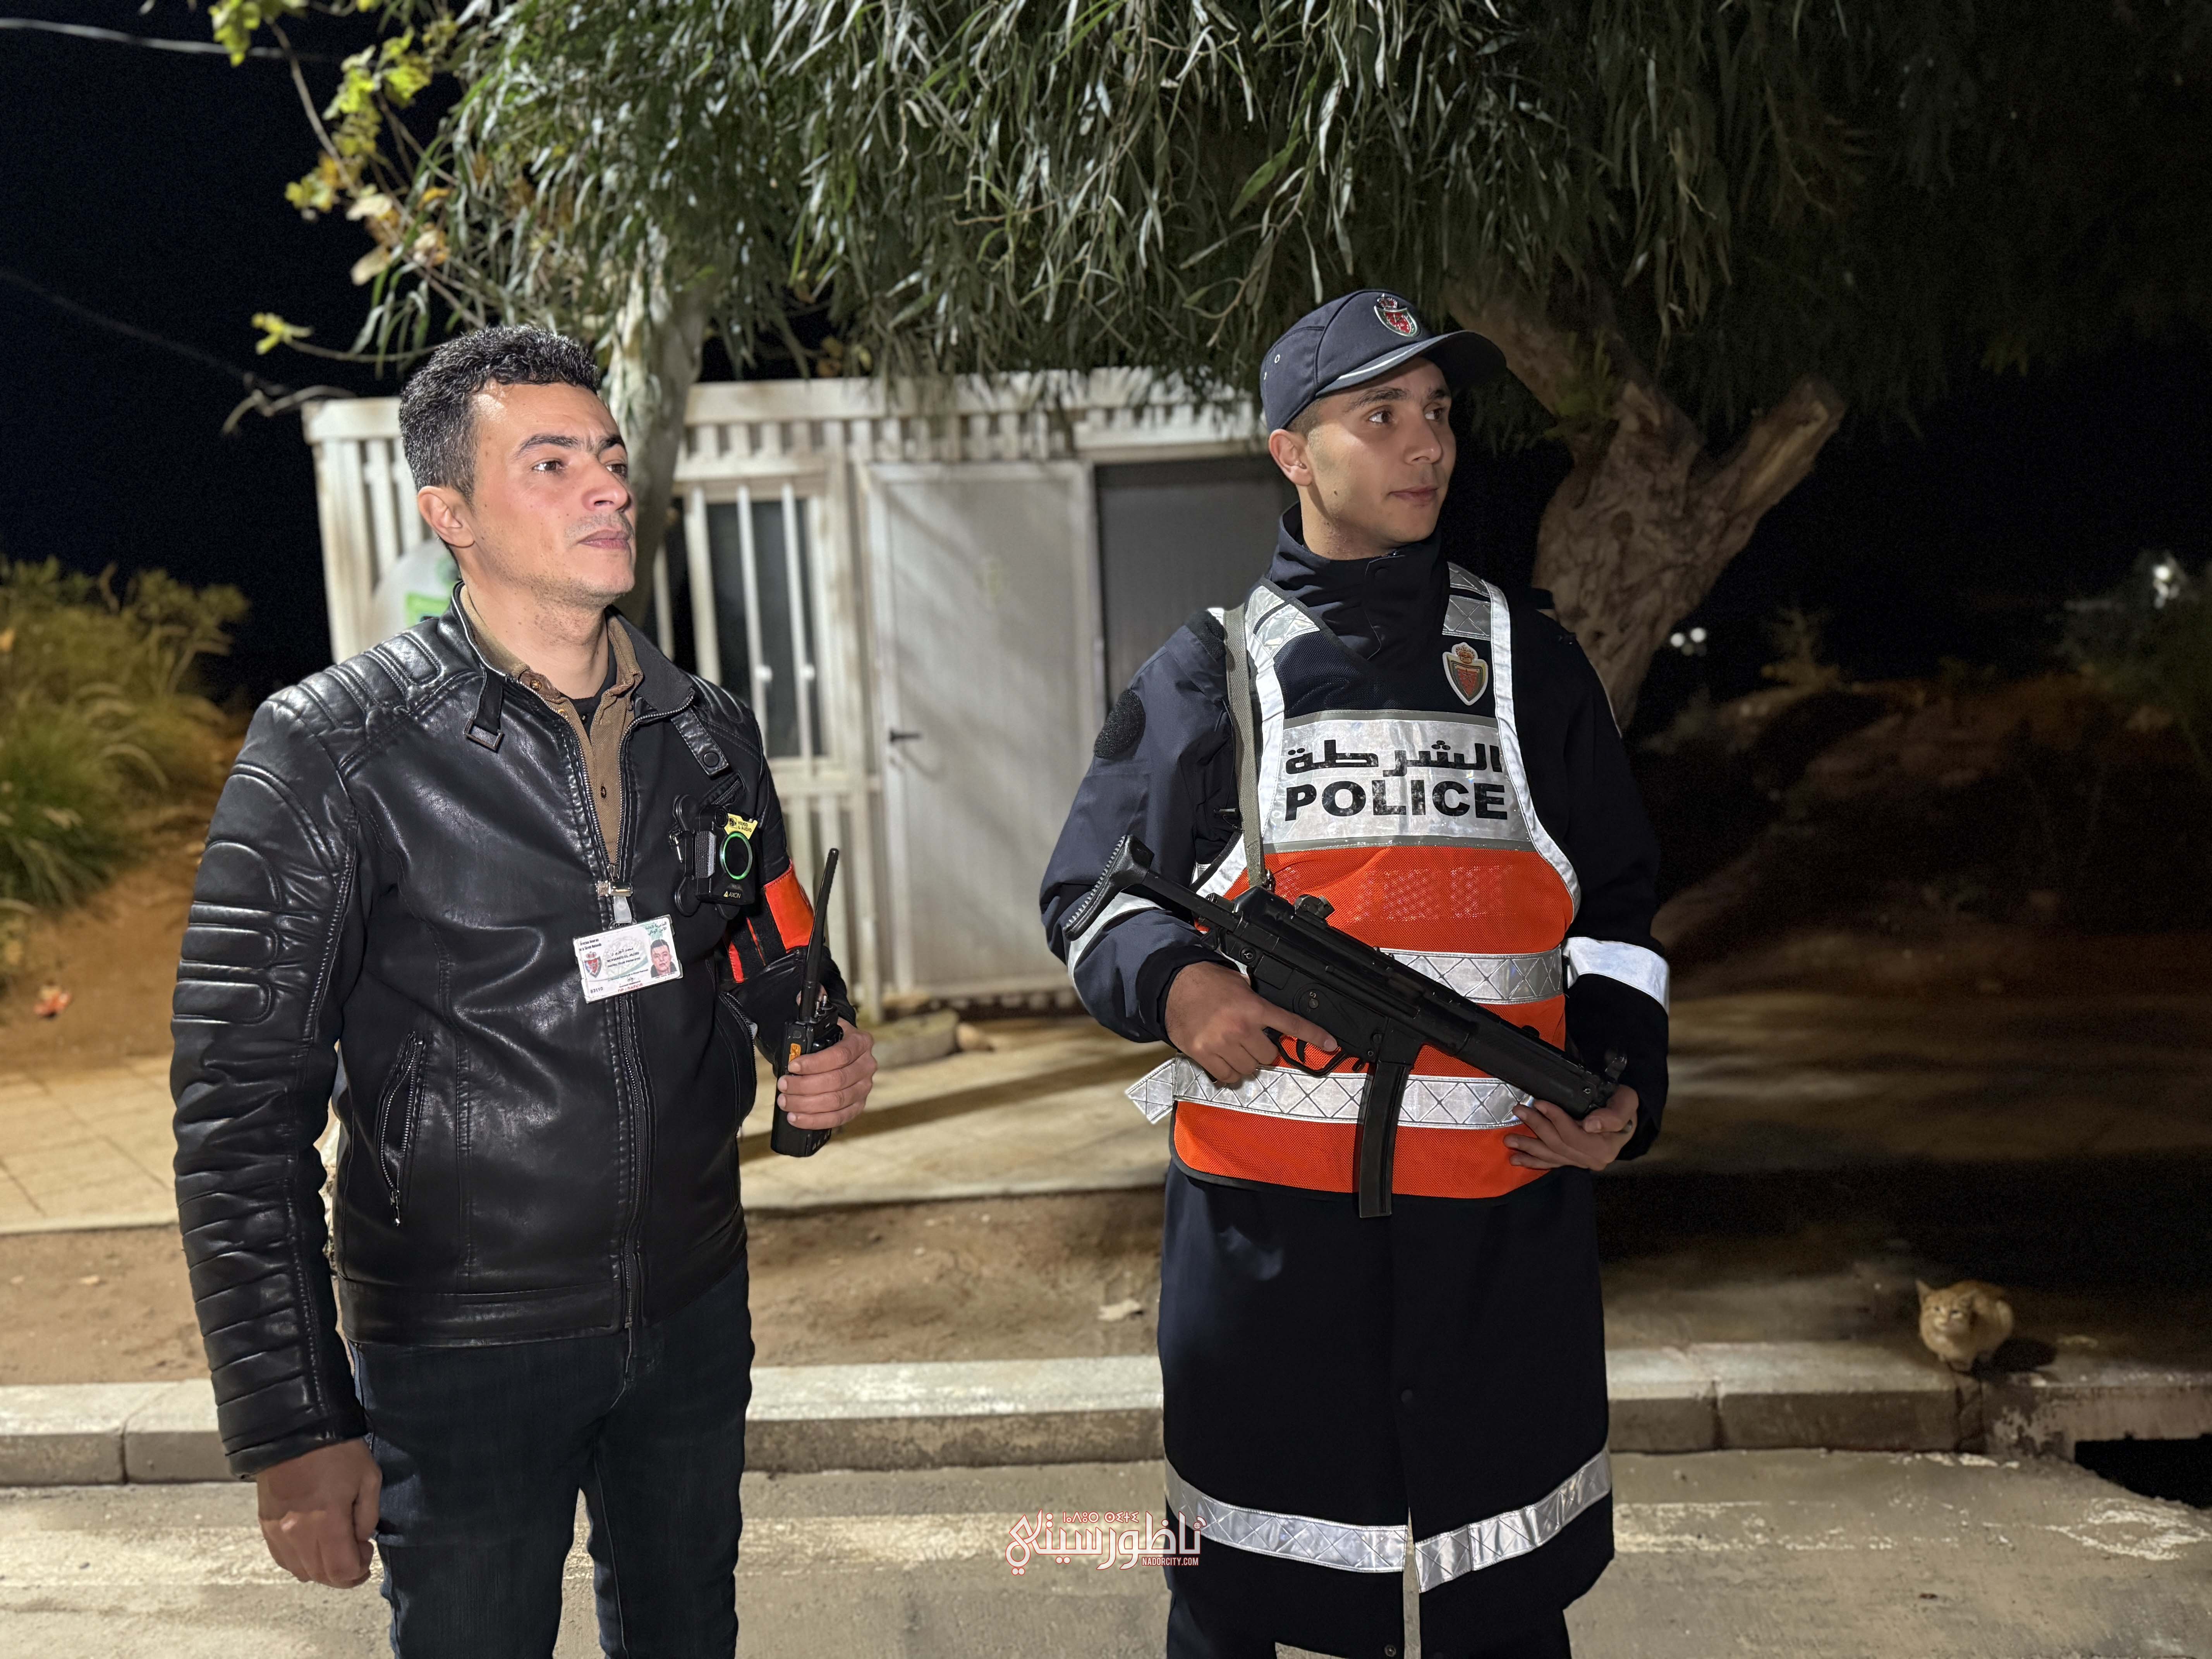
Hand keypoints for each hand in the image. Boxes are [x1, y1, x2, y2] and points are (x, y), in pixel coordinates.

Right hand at [256, 1438, 380, 1587]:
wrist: (293, 1431)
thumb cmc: (337, 1452)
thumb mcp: (369, 1478)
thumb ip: (368, 1516)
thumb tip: (360, 1539)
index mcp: (326, 1523)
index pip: (341, 1571)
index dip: (359, 1571)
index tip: (367, 1552)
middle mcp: (297, 1535)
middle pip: (321, 1576)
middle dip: (344, 1573)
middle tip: (356, 1554)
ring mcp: (277, 1533)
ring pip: (301, 1571)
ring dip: (322, 1569)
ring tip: (336, 1548)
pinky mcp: (265, 1526)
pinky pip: (284, 1559)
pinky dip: (302, 1561)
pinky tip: (314, 1545)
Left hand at [778, 1017, 875, 1127]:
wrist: (840, 1055)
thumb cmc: (828, 1040)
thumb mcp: (822, 1023)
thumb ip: (814, 1007)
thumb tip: (804, 994)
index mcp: (861, 1042)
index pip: (840, 1055)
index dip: (815, 1063)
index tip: (792, 1066)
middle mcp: (867, 1065)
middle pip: (837, 1081)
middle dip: (805, 1085)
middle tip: (783, 1085)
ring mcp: (865, 1088)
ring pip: (837, 1101)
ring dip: (807, 1104)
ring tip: (785, 1101)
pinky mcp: (858, 1106)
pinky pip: (839, 1118)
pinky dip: (816, 1120)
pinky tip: (797, 1118)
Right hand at [1164, 961, 1337, 1085]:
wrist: (1172, 985)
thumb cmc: (1206, 983)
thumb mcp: (1240, 985)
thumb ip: (1258, 1003)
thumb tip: (1272, 1019)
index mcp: (1253, 1007)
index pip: (1291, 1024)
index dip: (1314, 1035)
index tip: (1330, 1044)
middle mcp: (1240, 1028)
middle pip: (1269, 1056)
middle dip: (1264, 1051)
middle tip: (1253, 1042)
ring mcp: (1221, 1043)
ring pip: (1250, 1069)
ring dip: (1247, 1063)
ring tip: (1236, 1050)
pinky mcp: (1204, 1054)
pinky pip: (1228, 1076)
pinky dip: (1230, 1073)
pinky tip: (1225, 1061)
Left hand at [1505, 1086, 1639, 1172]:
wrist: (1627, 1117)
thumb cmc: (1624, 1106)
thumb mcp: (1626, 1103)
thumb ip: (1612, 1116)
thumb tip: (1590, 1125)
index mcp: (1604, 1148)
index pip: (1574, 1134)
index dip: (1555, 1118)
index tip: (1539, 1103)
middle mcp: (1592, 1159)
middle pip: (1558, 1144)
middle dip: (1537, 1127)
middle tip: (1518, 1110)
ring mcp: (1581, 1162)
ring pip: (1551, 1155)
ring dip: (1528, 1147)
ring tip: (1509, 1139)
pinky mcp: (1573, 1161)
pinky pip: (1551, 1163)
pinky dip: (1533, 1161)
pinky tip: (1517, 1159)